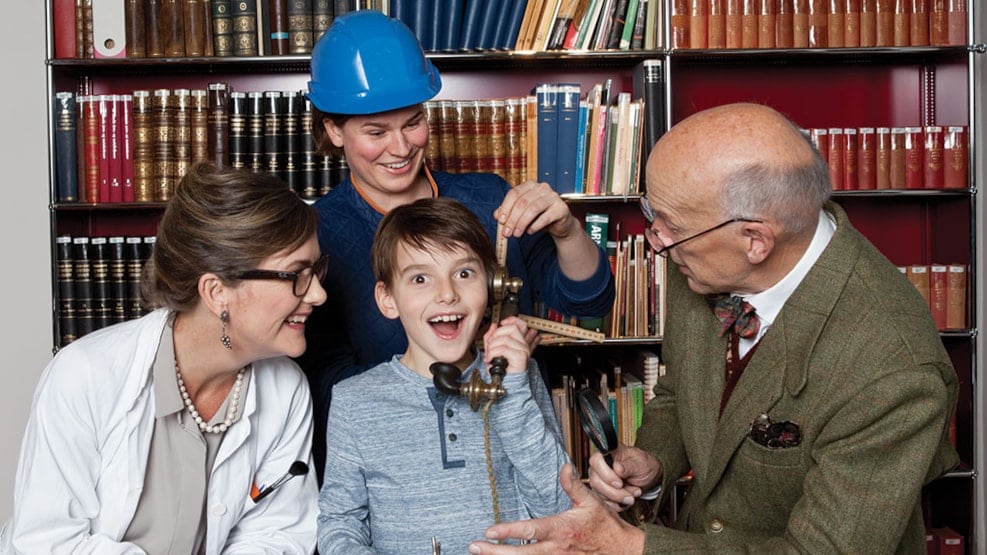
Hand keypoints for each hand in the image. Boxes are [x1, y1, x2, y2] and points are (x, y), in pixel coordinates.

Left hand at [467, 464, 645, 553]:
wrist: (623, 552)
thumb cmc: (606, 527)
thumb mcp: (591, 502)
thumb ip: (573, 485)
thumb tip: (564, 467)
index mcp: (560, 529)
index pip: (529, 530)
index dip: (507, 531)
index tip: (488, 531)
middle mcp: (555, 548)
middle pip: (520, 553)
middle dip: (495, 551)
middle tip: (474, 546)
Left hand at [483, 316, 529, 373]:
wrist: (503, 385)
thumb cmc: (500, 371)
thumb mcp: (492, 350)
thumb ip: (491, 337)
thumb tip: (493, 326)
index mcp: (518, 342)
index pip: (518, 323)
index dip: (509, 320)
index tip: (501, 323)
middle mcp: (523, 345)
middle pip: (510, 328)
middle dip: (496, 336)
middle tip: (490, 346)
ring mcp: (523, 350)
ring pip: (505, 338)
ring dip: (492, 347)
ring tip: (490, 355)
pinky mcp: (521, 357)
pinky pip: (503, 348)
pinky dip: (493, 353)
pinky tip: (491, 359)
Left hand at [495, 181, 579, 240]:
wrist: (560, 224)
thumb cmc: (540, 216)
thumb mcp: (522, 214)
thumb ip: (509, 212)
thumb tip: (496, 215)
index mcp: (530, 185)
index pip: (514, 193)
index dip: (505, 207)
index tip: (500, 221)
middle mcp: (542, 188)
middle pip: (522, 202)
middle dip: (512, 219)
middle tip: (507, 232)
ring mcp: (553, 197)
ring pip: (533, 209)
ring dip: (522, 223)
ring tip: (517, 234)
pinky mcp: (561, 208)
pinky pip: (545, 217)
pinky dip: (535, 226)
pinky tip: (530, 232)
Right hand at [587, 447, 662, 511]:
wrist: (648, 477)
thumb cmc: (643, 465)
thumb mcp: (641, 463)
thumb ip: (629, 466)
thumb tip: (617, 468)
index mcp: (608, 453)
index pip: (596, 461)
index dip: (606, 474)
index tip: (620, 483)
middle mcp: (600, 466)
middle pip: (596, 480)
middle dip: (614, 492)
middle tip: (631, 493)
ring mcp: (599, 480)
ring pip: (600, 494)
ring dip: (619, 498)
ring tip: (634, 493)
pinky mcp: (602, 493)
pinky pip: (604, 503)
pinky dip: (618, 504)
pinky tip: (628, 498)